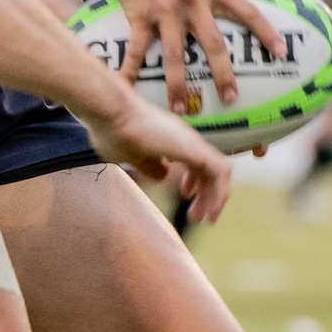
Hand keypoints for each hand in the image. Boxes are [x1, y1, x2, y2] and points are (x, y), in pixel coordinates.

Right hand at [79, 83, 235, 226]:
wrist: (112, 112)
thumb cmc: (112, 131)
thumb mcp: (131, 157)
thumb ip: (149, 167)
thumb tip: (163, 177)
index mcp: (170, 140)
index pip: (193, 163)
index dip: (192, 181)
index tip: (184, 195)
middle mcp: (185, 140)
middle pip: (207, 169)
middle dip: (204, 194)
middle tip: (197, 216)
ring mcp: (191, 143)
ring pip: (218, 173)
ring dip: (214, 197)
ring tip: (205, 219)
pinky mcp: (195, 149)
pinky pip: (220, 173)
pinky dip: (219, 193)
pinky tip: (211, 211)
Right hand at [103, 0, 285, 106]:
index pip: (247, 12)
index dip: (266, 33)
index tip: (281, 54)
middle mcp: (193, 1)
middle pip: (213, 44)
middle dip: (223, 74)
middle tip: (231, 99)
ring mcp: (166, 10)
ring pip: (176, 54)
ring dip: (178, 84)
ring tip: (179, 110)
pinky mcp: (139, 14)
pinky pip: (137, 49)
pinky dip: (131, 70)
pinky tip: (127, 89)